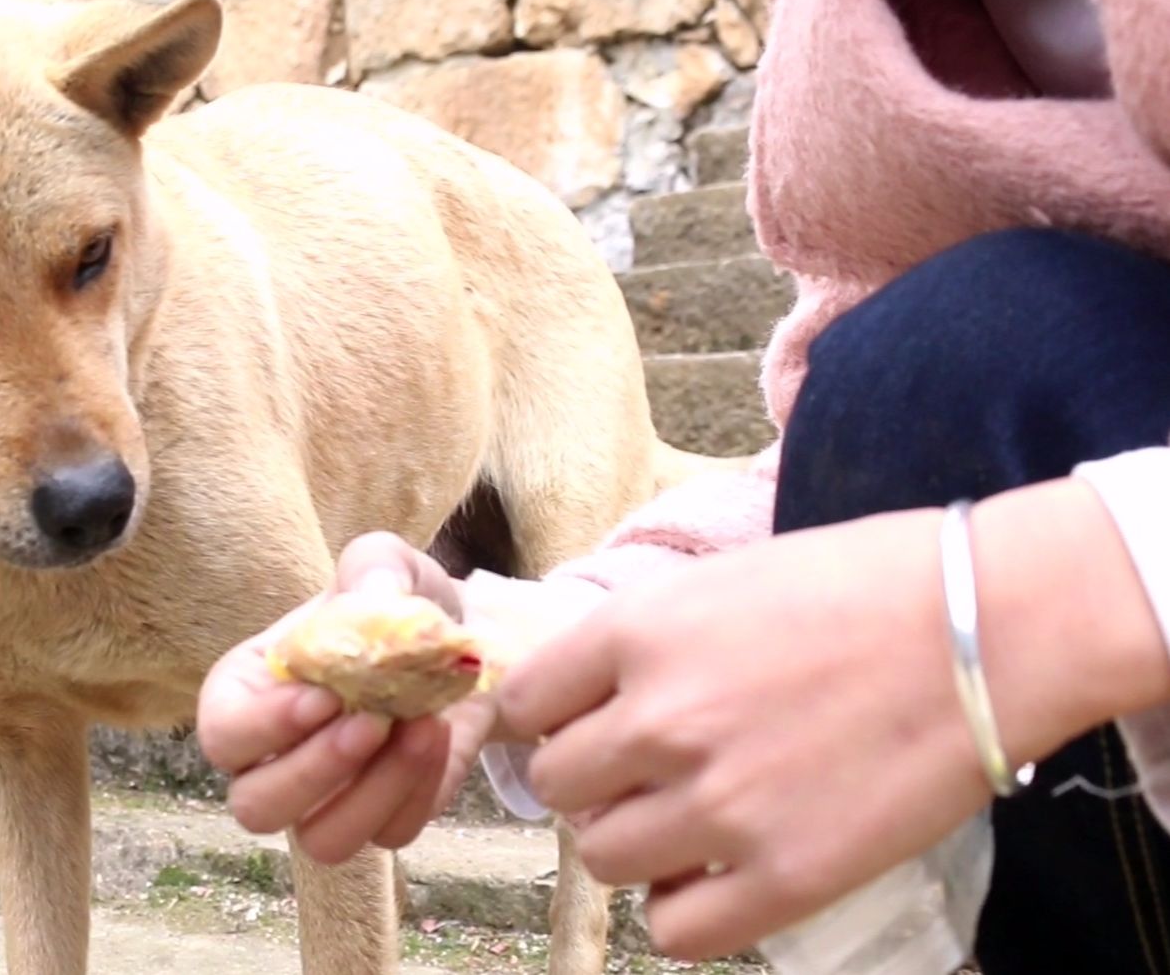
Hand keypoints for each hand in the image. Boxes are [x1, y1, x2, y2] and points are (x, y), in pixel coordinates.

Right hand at [197, 532, 496, 863]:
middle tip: (373, 722)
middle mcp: (273, 758)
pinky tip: (440, 735)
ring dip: (373, 793)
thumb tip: (372, 602)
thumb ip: (371, 570)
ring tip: (420, 729)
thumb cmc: (395, 601)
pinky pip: (391, 835)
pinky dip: (420, 791)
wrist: (460, 640)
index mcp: (248, 692)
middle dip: (316, 772)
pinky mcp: (382, 819)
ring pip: (322, 841)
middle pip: (255, 807)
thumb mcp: (383, 564)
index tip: (324, 696)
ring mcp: (326, 800)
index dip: (263, 727)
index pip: (221, 734)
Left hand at [498, 509, 990, 959]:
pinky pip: (674, 928)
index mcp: (639, 633)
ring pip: (601, 856)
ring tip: (686, 814)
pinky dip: (680, 905)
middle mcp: (661, 721)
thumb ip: (636, 644)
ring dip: (632, 839)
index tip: (578, 721)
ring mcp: (720, 806)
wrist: (990, 628)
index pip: (522, 702)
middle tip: (642, 767)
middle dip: (590, 777)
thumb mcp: (717, 583)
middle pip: (556, 783)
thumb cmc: (860, 583)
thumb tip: (577, 698)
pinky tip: (714, 870)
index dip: (547, 716)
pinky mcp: (785, 878)